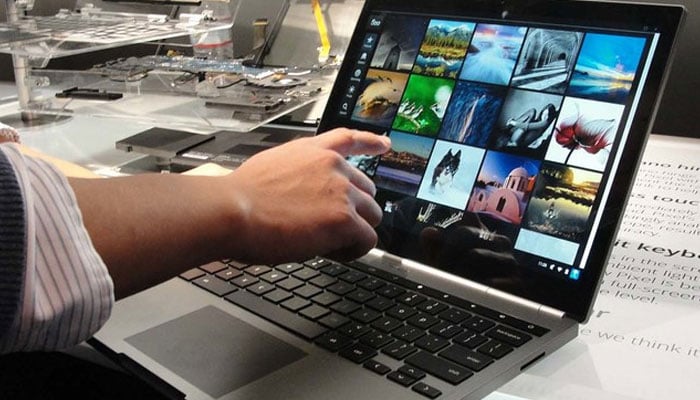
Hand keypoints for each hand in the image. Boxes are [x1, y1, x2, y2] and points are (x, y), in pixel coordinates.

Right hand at [224, 128, 390, 262]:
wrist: (232, 210)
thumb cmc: (239, 198)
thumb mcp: (271, 167)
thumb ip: (296, 174)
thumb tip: (302, 194)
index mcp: (313, 152)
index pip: (349, 139)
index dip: (371, 143)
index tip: (385, 145)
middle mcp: (332, 166)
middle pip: (367, 190)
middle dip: (352, 210)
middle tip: (325, 227)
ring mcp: (342, 192)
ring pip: (372, 216)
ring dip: (353, 232)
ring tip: (324, 243)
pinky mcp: (344, 219)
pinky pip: (367, 240)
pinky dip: (352, 251)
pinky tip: (330, 252)